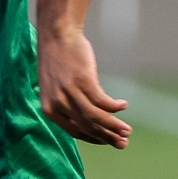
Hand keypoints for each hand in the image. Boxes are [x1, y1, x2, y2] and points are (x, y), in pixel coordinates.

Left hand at [37, 30, 130, 148]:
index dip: (94, 138)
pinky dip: (114, 106)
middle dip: (108, 137)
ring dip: (114, 125)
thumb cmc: (58, 62)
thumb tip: (88, 119)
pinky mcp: (82, 80)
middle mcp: (57, 104)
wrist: (56, 35)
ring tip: (128, 130)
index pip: (74, 132)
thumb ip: (66, 104)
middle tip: (124, 143)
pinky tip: (124, 105)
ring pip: (95, 117)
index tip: (108, 142)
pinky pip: (102, 101)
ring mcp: (69, 92)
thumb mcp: (55, 88)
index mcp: (49, 110)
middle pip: (87, 127)